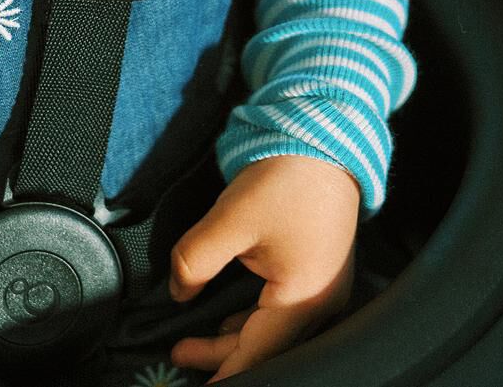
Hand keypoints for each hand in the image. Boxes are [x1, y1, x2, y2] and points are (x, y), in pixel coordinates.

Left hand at [168, 155, 359, 380]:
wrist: (324, 140)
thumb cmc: (286, 179)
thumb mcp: (229, 221)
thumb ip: (195, 261)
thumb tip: (178, 292)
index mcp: (303, 297)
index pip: (257, 353)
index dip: (224, 371)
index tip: (202, 386)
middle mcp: (321, 302)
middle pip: (266, 345)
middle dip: (221, 355)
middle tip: (177, 355)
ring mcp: (323, 288)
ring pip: (273, 330)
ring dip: (233, 337)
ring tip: (191, 344)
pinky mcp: (317, 273)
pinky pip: (282, 311)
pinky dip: (252, 320)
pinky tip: (226, 319)